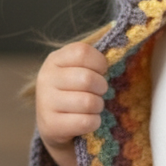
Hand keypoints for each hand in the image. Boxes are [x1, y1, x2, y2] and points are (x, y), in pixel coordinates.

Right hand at [34, 41, 108, 165]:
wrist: (54, 124)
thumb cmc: (74, 91)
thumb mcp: (77, 69)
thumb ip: (92, 59)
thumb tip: (120, 40)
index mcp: (54, 60)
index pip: (82, 52)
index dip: (99, 62)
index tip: (102, 71)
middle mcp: (45, 79)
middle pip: (87, 79)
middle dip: (101, 87)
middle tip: (99, 92)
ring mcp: (45, 103)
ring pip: (88, 102)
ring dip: (98, 106)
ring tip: (93, 106)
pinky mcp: (51, 125)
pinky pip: (85, 122)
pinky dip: (94, 122)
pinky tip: (88, 120)